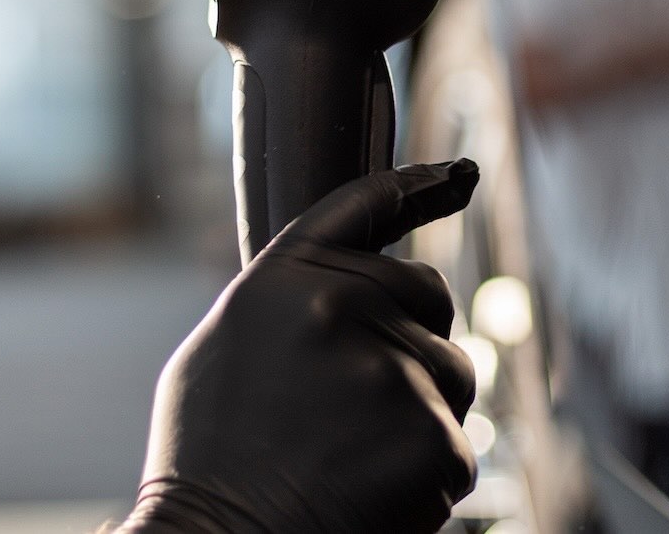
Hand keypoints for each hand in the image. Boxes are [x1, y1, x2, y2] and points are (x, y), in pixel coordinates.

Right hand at [127, 160, 480, 533]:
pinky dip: (426, 476)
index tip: (460, 174)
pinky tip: (372, 493)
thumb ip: (289, 295)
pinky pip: (455, 445)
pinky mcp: (428, 434)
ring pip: (452, 372)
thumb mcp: (226, 344)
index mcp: (286, 275)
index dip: (420, 184)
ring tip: (355, 456)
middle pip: (430, 294)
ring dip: (422, 409)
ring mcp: (389, 366)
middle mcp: (340, 304)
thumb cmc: (209, 462)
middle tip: (362, 402)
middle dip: (414, 336)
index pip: (366, 204)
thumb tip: (344, 278)